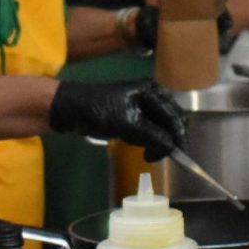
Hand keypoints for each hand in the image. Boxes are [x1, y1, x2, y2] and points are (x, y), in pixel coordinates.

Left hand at [50, 80, 188, 159]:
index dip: (179, 137)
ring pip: (158, 127)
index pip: (174, 116)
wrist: (68, 108)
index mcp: (152, 91)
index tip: (180, 157)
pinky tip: (129, 141)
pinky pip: (146, 129)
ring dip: (152, 140)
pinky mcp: (131, 114)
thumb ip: (153, 136)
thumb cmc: (98, 111)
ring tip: (136, 146)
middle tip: (153, 155)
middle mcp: (150, 95)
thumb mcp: (128, 124)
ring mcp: (140, 104)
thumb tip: (172, 148)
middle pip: (170, 121)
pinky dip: (142, 138)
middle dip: (165, 139)